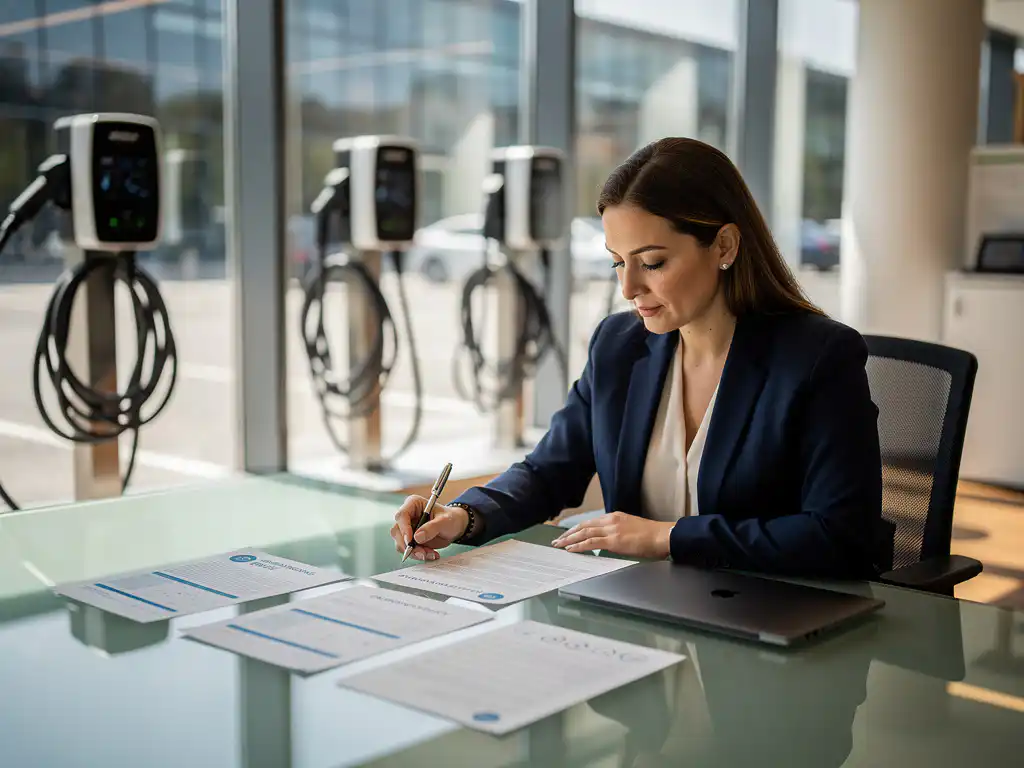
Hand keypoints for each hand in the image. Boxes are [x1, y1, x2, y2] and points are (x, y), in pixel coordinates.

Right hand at [391, 495, 469, 561]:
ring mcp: (407, 529)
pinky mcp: (409, 540)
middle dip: (409, 546)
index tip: (410, 541)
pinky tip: (431, 554)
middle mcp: (407, 516)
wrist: (454, 528)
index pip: (402, 515)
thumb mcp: (445, 521)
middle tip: (422, 553)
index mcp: (413, 504)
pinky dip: (418, 555)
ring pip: (401, 543)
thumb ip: (432, 527)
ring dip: (414, 552)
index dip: (404, 529)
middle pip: (397, 532)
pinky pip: (408, 550)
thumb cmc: (450, 519)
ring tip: (431, 554)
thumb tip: (417, 537)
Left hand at [551, 511, 672, 558]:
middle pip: (584, 526)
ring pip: (584, 533)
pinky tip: (571, 550)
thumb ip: (618, 532)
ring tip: (559, 545)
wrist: (662, 536)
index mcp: (615, 517)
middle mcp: (610, 520)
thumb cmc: (651, 536)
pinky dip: (579, 546)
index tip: (568, 534)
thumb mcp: (631, 529)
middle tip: (557, 540)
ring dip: (570, 540)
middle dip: (569, 534)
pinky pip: (591, 542)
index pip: (590, 522)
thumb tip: (608, 541)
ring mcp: (612, 529)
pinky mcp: (614, 540)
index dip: (577, 529)